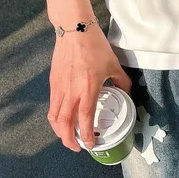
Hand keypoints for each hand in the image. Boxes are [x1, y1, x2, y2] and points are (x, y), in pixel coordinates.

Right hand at [47, 22, 131, 151]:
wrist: (74, 30)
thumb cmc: (95, 47)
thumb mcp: (114, 65)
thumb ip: (122, 82)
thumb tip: (126, 93)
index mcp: (88, 89)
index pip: (84, 119)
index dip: (87, 135)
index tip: (91, 144)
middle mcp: (71, 92)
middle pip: (64, 123)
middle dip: (69, 140)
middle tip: (77, 147)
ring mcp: (59, 88)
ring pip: (54, 117)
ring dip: (60, 131)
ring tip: (68, 137)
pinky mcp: (53, 82)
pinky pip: (52, 106)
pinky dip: (55, 117)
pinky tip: (62, 119)